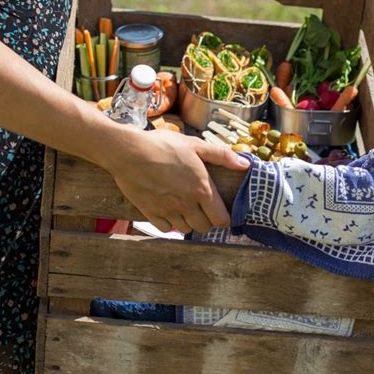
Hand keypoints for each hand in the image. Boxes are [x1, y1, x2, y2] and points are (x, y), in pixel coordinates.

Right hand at [104, 126, 249, 233]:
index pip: (221, 219)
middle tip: (202, 208)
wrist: (128, 152)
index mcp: (201, 189)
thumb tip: (245, 164)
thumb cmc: (163, 145)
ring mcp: (167, 211)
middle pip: (204, 228)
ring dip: (188, 221)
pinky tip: (168, 210)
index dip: (224, 218)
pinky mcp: (150, 213)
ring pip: (185, 229)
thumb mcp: (195, 145)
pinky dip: (169, 223)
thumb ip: (222, 156)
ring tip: (185, 207)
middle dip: (206, 220)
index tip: (220, 211)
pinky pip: (166, 229)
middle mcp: (186, 204)